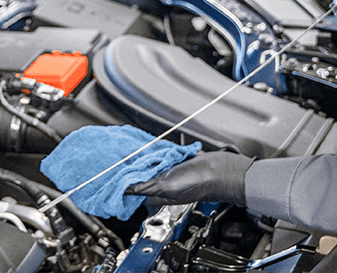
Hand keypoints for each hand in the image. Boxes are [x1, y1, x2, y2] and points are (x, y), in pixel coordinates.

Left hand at [125, 151, 253, 205]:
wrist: (222, 170)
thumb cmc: (200, 184)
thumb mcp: (168, 187)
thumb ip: (146, 187)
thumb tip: (125, 189)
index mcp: (160, 192)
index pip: (137, 187)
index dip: (126, 180)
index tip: (114, 171)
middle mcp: (166, 182)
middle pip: (144, 173)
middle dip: (134, 165)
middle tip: (120, 155)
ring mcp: (174, 170)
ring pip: (154, 162)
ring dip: (145, 155)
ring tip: (132, 147)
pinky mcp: (182, 160)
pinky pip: (165, 153)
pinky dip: (158, 149)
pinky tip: (152, 143)